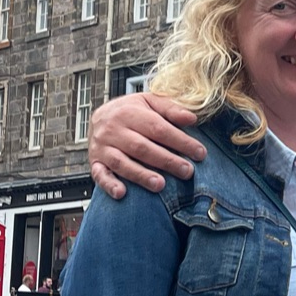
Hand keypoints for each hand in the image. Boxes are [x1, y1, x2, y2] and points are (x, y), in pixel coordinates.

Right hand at [87, 93, 204, 197]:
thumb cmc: (130, 111)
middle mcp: (113, 130)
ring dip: (141, 175)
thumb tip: (192, 118)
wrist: (98, 116)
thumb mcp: (149, 102)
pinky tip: (122, 193)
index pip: (158, 128)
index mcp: (129, 112)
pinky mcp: (95, 162)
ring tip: (161, 185)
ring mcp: (102, 147)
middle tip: (187, 171)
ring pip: (122, 163)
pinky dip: (110, 185)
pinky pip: (100, 175)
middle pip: (142, 147)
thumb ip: (170, 109)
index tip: (200, 153)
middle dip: (166, 161)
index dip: (180, 141)